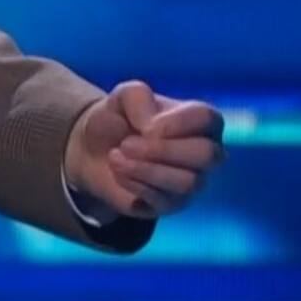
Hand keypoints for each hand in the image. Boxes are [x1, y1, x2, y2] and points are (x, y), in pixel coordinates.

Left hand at [64, 80, 227, 220]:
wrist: (93, 150)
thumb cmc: (118, 119)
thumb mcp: (123, 96)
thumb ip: (138, 96)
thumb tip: (153, 129)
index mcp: (199, 120)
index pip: (207, 119)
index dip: (177, 123)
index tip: (146, 127)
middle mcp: (205, 152)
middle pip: (207, 155)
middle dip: (161, 150)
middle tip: (126, 144)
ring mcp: (192, 181)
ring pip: (188, 182)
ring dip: (144, 169)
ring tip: (115, 157)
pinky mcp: (172, 204)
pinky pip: (164, 201)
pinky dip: (134, 184)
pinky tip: (118, 172)